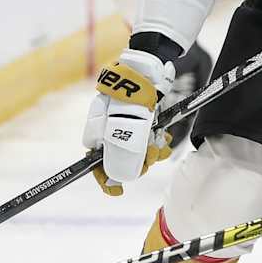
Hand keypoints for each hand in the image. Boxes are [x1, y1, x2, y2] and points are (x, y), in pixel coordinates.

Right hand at [82, 49, 174, 195]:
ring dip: (153, 151)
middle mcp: (110, 133)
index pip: (98, 165)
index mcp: (99, 135)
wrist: (145, 71)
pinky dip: (158, 141)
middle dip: (141, 162)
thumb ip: (121, 153)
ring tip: (160, 142)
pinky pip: (149, 139)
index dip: (106, 181)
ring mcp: (127, 127)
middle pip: (123, 161)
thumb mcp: (122, 128)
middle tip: (152, 154)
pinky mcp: (142, 121)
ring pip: (140, 152)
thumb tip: (119, 178)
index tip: (117, 191)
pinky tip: (164, 136)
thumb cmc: (128, 98)